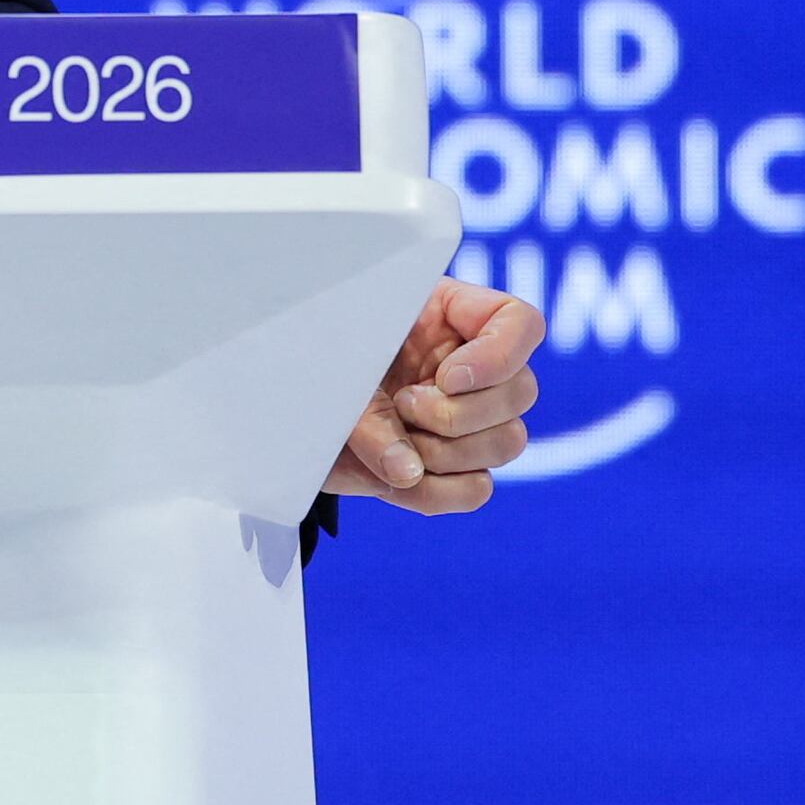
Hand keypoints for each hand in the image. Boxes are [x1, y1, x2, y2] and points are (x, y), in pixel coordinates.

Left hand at [326, 276, 540, 514]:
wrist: (283, 410)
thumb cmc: (310, 362)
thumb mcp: (337, 367)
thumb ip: (371, 414)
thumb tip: (409, 473)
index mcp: (452, 315)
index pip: (521, 323)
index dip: (500, 356)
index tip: (448, 377)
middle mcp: (472, 366)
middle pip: (522, 390)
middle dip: (458, 412)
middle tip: (403, 403)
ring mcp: (469, 419)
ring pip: (508, 442)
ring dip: (445, 450)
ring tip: (392, 435)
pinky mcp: (452, 468)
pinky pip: (475, 490)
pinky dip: (435, 489)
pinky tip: (395, 473)